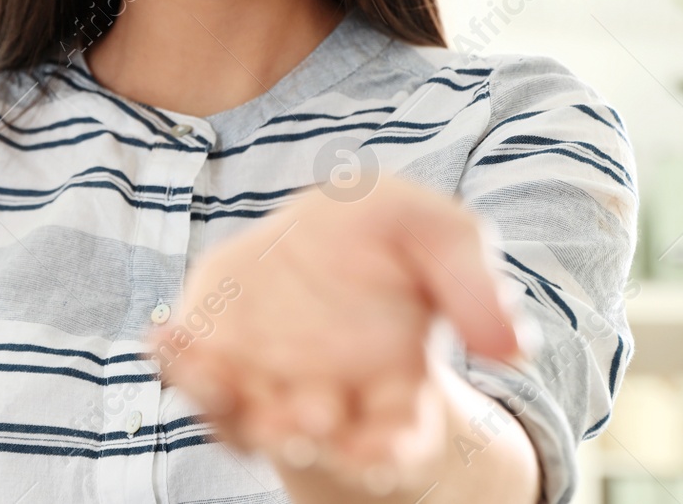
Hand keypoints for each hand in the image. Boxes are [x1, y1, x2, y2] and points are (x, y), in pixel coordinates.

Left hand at [147, 177, 525, 494]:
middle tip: (303, 423)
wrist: (319, 230)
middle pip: (316, 443)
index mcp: (394, 391)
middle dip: (306, 436)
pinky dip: (175, 363)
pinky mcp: (211, 352)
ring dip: (233, 411)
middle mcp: (327, 404)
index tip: (381, 452)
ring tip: (217, 384)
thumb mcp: (439, 235)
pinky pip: (188, 372)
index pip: (399, 442)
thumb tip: (518, 347)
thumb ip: (476, 284)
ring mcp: (263, 385)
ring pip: (244, 421)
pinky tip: (165, 342)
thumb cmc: (383, 243)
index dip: (392, 453)